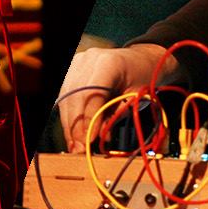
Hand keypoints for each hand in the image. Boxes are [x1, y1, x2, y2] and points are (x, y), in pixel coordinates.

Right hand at [58, 44, 173, 151]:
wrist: (139, 59)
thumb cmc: (141, 78)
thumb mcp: (136, 97)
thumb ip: (117, 114)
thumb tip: (97, 137)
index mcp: (109, 62)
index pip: (92, 93)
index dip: (88, 118)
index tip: (89, 140)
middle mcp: (89, 60)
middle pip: (75, 96)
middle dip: (76, 126)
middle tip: (80, 149)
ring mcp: (78, 63)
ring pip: (66, 97)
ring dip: (69, 124)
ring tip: (75, 145)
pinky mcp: (71, 69)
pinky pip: (65, 95)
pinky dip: (68, 116)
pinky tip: (72, 133)